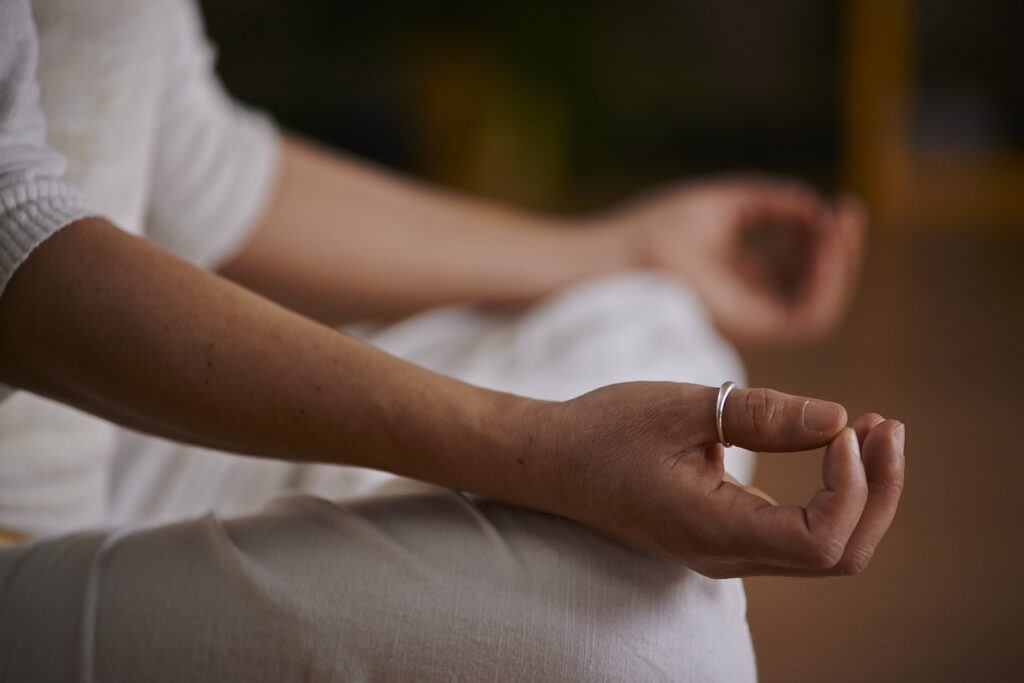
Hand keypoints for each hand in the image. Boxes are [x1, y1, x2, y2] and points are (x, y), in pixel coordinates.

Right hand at [535, 382, 903, 577]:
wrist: (554, 461)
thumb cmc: (605, 429)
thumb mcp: (681, 407)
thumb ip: (761, 415)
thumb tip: (839, 419)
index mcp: (711, 528)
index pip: (819, 542)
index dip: (852, 488)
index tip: (844, 428)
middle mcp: (726, 554)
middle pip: (839, 555)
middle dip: (878, 492)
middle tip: (887, 425)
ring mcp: (728, 550)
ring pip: (827, 550)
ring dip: (864, 493)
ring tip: (874, 429)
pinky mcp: (728, 534)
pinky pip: (802, 532)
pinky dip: (834, 493)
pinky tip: (840, 445)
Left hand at [600, 177, 866, 344]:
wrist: (621, 256)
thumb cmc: (656, 229)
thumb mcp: (726, 204)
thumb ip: (773, 203)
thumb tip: (817, 207)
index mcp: (740, 273)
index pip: (798, 261)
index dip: (823, 234)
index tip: (837, 203)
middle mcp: (748, 300)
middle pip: (813, 283)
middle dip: (839, 248)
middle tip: (847, 212)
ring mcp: (749, 318)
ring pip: (817, 305)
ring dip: (838, 267)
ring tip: (838, 227)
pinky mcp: (748, 331)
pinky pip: (806, 319)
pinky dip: (825, 287)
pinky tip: (827, 249)